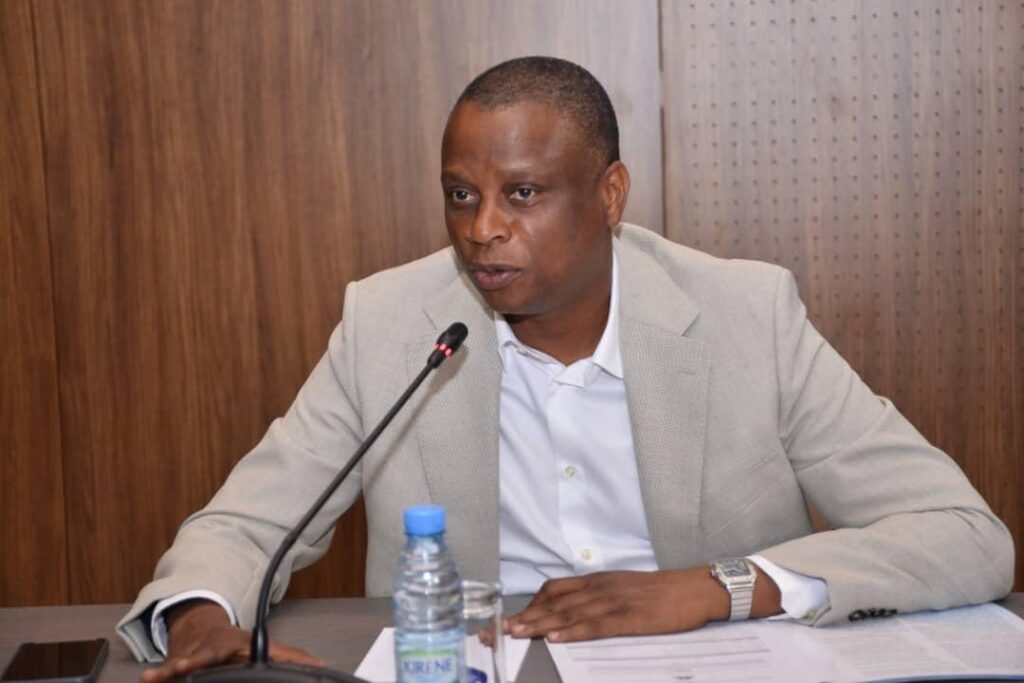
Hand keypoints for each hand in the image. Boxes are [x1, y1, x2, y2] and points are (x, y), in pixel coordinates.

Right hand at [141, 600, 324, 682]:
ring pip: (176, 664)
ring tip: (152, 678)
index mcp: (230, 645)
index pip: (228, 650)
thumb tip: (320, 665)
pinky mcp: (173, 664)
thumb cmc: (235, 643)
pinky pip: (164, 672)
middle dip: (187, 663)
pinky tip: (147, 680)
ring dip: (165, 672)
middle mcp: (206, 649)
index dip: (228, 654)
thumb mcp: (262, 644)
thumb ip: (289, 656)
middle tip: (178, 669)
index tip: (221, 657)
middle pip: (197, 656)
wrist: (199, 626)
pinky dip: (157, 676)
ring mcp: (187, 656)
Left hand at [505, 565, 780, 642]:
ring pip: (569, 613)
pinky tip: (556, 638)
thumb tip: (569, 613)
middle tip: (496, 631)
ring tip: (515, 633)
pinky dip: (573, 631)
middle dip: (523, 617)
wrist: (696, 588)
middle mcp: (600, 587)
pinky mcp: (630, 616)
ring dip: (539, 624)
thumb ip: (596, 598)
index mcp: (597, 581)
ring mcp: (614, 601)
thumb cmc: (661, 593)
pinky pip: (596, 624)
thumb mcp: (622, 589)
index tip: (505, 620)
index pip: (552, 591)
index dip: (527, 606)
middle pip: (553, 602)